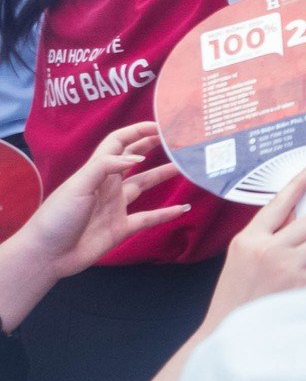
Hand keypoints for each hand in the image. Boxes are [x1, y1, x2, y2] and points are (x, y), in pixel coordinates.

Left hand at [17, 123, 183, 281]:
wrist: (47, 254)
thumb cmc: (58, 216)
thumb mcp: (79, 185)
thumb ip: (106, 166)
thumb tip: (138, 156)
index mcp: (96, 171)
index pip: (117, 143)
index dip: (136, 131)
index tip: (159, 126)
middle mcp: (108, 186)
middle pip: (132, 160)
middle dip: (150, 146)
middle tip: (173, 139)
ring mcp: (115, 207)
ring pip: (144, 185)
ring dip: (162, 175)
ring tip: (184, 167)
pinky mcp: (121, 228)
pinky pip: (148, 217)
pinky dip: (165, 213)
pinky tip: (182, 209)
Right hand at [204, 166, 305, 328]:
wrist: (229, 335)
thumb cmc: (239, 297)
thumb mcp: (243, 259)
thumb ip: (268, 235)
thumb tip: (300, 214)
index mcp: (248, 239)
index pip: (278, 203)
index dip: (298, 184)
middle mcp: (268, 250)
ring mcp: (287, 268)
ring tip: (305, 271)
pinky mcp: (304, 287)